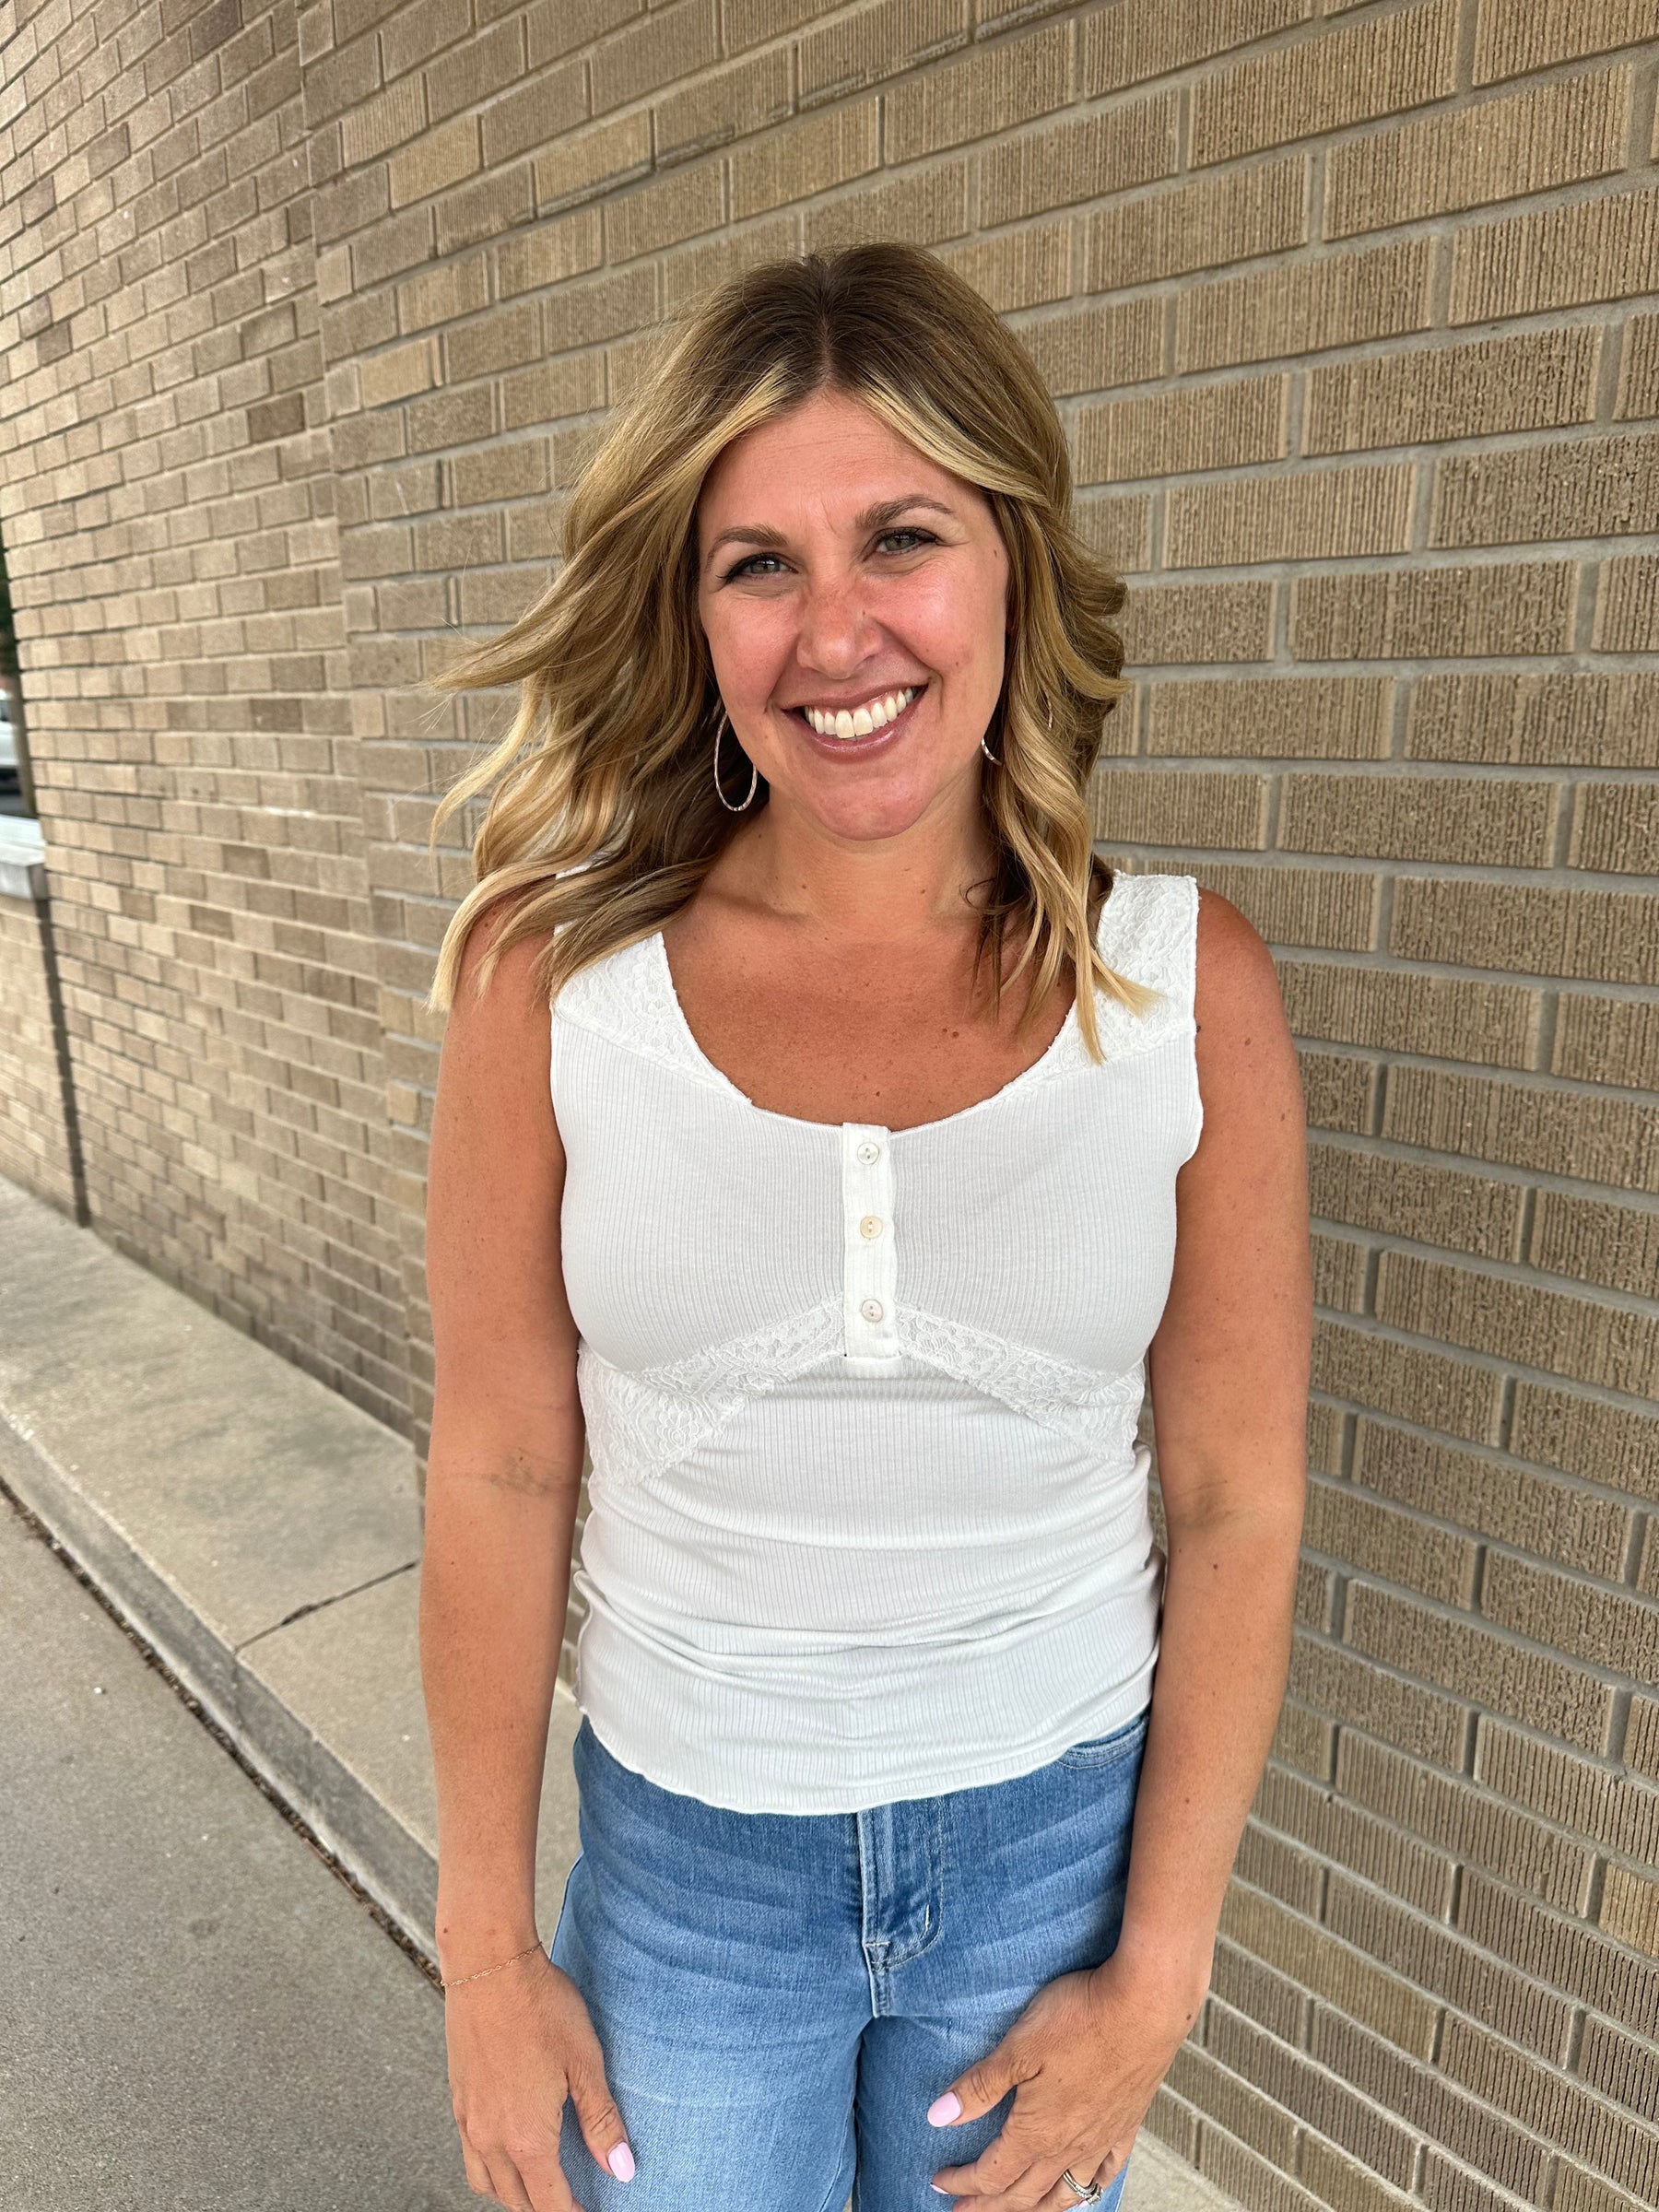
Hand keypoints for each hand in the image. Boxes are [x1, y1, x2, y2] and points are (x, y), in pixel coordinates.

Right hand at [444, 1946, 634, 2209]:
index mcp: (526, 2137)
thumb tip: (622, 2170)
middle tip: (574, 2201)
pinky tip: (510, 2148)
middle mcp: (490, 2139)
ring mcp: (469, 2121)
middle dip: (546, 2210)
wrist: (489, 1965)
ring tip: (543, 2184)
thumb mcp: (585, 2061)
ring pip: (488, 2184)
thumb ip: (601, 2120)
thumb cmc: (540, 2007)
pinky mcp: (458, 2100)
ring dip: (515, 2195)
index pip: (550, 2205)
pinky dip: (492, 2170)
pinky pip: (471, 2156)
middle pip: (517, 2202)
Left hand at [924, 1950, 1204, 2208]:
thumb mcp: (1017, 2048)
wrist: (1145, 2007)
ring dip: (1036, 2208)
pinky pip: (1106, 2173)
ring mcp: (1101, 2140)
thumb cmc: (1079, 2020)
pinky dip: (1089, 2190)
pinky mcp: (1127, 2125)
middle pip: (1023, 2194)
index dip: (962, 2182)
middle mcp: (1069, 2147)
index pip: (992, 2173)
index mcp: (1037, 2132)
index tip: (939, 2181)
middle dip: (989, 2206)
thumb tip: (937, 2117)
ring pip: (1064, 2194)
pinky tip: (1084, 2189)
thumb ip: (978, 2087)